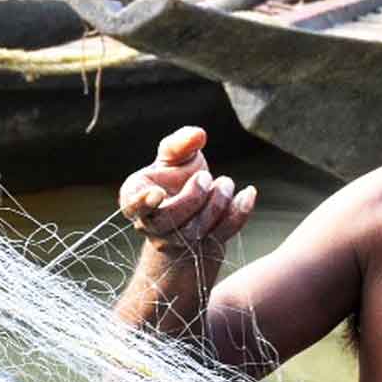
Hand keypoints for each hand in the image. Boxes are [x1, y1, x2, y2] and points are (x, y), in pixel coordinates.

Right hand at [119, 126, 255, 254]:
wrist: (192, 205)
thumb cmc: (176, 176)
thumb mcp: (174, 156)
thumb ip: (180, 144)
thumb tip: (198, 134)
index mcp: (136, 197)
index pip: (133, 206)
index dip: (143, 203)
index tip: (158, 193)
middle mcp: (152, 225)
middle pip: (169, 221)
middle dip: (192, 198)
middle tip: (206, 176)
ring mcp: (177, 240)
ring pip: (196, 231)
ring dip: (217, 202)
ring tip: (225, 182)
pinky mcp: (204, 247)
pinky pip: (223, 234)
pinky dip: (239, 213)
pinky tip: (248, 193)